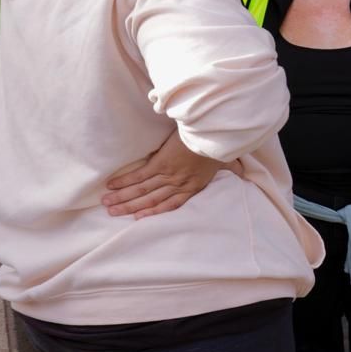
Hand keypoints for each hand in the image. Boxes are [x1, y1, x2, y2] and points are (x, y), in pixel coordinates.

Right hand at [103, 131, 236, 218]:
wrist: (213, 134)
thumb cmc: (220, 145)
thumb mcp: (227, 161)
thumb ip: (231, 169)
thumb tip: (242, 172)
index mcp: (194, 186)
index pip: (171, 204)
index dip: (153, 212)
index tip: (138, 218)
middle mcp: (179, 185)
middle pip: (151, 200)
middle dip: (131, 208)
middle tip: (112, 213)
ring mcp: (168, 175)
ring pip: (142, 190)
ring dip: (124, 198)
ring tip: (108, 203)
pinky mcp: (161, 163)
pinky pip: (140, 176)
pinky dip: (125, 182)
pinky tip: (113, 186)